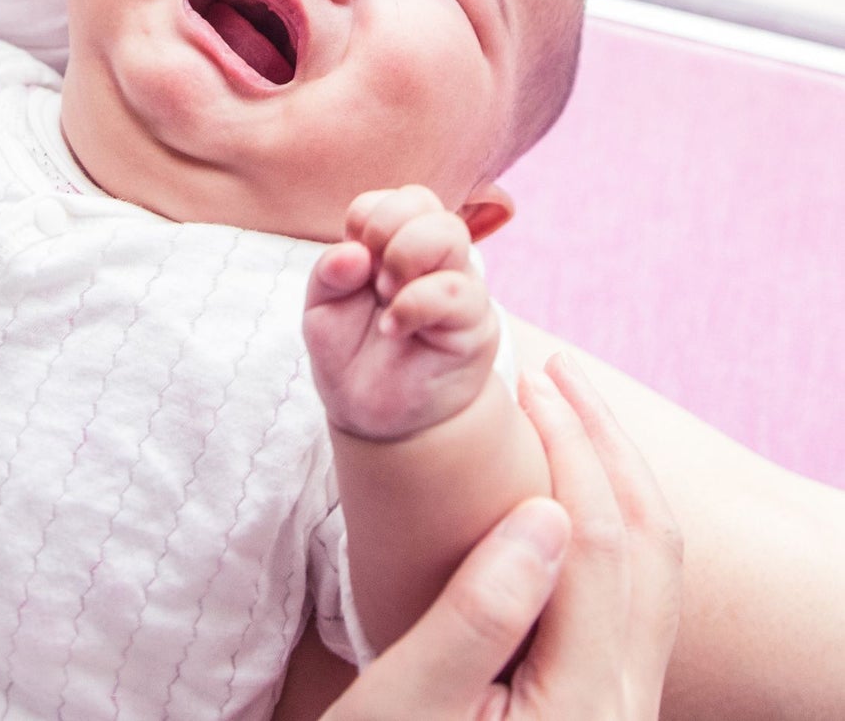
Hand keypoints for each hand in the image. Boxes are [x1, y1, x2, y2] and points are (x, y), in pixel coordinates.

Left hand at [303, 186, 497, 440]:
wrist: (377, 417)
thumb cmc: (350, 353)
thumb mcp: (321, 310)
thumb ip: (329, 274)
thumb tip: (354, 252)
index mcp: (394, 242)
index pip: (392, 198)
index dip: (367, 219)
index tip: (354, 260)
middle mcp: (431, 257)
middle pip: (423, 201)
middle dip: (385, 229)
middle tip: (371, 278)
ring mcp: (457, 285)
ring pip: (448, 233)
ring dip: (404, 257)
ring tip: (385, 296)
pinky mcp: (475, 323)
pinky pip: (457, 292)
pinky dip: (415, 304)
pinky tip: (393, 328)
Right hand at [320, 353, 683, 719]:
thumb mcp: (407, 700)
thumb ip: (480, 609)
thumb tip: (546, 509)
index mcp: (582, 709)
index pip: (593, 545)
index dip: (565, 449)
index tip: (524, 378)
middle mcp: (624, 714)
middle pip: (647, 552)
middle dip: (607, 449)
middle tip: (557, 373)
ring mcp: (621, 717)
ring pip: (652, 577)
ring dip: (617, 482)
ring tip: (570, 413)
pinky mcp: (600, 712)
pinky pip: (632, 601)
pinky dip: (612, 528)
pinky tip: (567, 492)